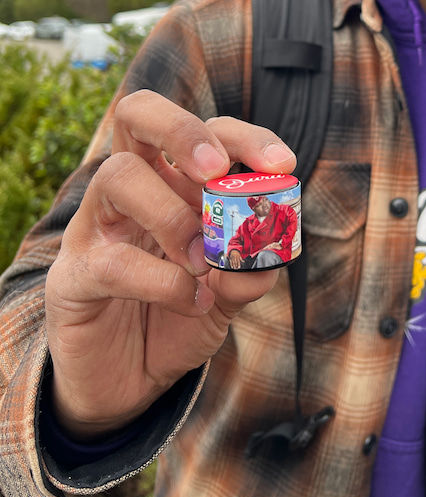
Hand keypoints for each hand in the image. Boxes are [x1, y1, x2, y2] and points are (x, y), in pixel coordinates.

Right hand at [45, 90, 295, 439]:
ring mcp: (94, 227)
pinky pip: (111, 261)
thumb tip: (268, 255)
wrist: (127, 382)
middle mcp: (129, 189)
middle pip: (138, 114)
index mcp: (172, 180)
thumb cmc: (178, 317)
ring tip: (203, 261)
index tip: (283, 162)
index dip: (244, 135)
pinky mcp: (71, 277)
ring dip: (172, 215)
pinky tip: (191, 301)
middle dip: (184, 130)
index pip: (205, 129)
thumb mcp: (227, 291)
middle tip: (216, 170)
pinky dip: (162, 281)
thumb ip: (249, 269)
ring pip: (118, 176)